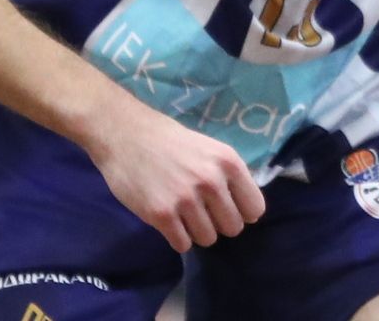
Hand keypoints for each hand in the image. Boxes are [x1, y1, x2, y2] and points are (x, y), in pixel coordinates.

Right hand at [82, 97, 265, 251]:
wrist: (124, 133)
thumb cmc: (168, 140)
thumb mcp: (208, 149)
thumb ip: (228, 176)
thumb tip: (248, 212)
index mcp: (228, 162)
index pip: (254, 208)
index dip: (241, 211)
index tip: (225, 207)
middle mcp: (212, 181)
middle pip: (232, 228)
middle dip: (217, 223)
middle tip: (198, 210)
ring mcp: (186, 199)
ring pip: (208, 239)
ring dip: (195, 231)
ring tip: (180, 213)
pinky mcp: (162, 214)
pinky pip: (183, 245)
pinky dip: (176, 237)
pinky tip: (167, 219)